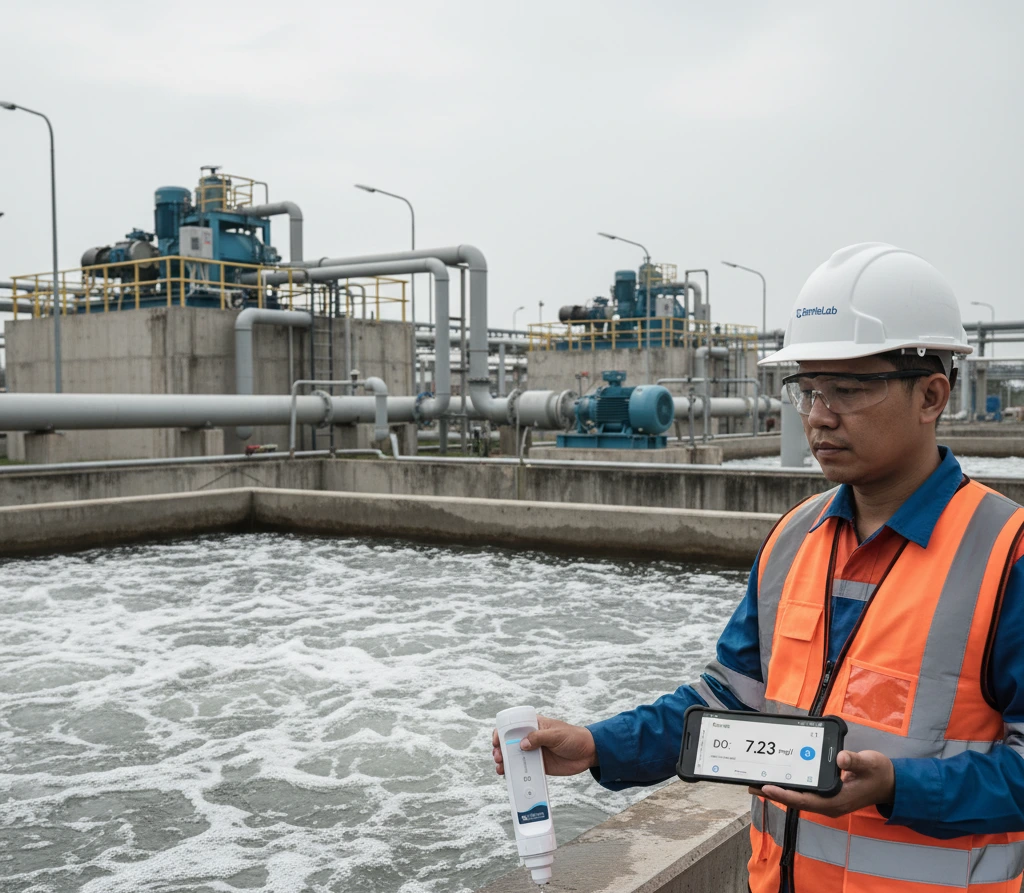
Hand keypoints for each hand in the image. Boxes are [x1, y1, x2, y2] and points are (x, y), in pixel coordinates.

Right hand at [491, 715, 597, 776]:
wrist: (588, 753)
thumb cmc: (573, 737)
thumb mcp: (556, 734)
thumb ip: (539, 738)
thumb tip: (521, 745)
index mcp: (533, 725)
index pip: (512, 726)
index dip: (501, 732)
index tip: (496, 741)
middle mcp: (531, 738)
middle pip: (509, 743)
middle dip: (500, 750)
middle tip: (498, 757)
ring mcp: (534, 752)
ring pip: (514, 757)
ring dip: (504, 762)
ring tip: (501, 768)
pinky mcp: (539, 766)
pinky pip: (524, 769)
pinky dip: (515, 773)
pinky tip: (508, 777)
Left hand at [748, 750, 894, 817]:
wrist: (890, 783)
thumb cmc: (879, 773)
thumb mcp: (870, 764)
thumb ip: (855, 761)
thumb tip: (840, 758)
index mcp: (837, 801)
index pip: (805, 800)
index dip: (785, 795)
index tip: (767, 787)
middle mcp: (829, 805)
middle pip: (796, 801)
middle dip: (774, 793)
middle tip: (751, 784)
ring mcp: (827, 802)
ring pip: (798, 798)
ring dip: (779, 791)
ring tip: (757, 782)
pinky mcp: (827, 796)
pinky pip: (804, 794)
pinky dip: (789, 787)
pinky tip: (779, 779)